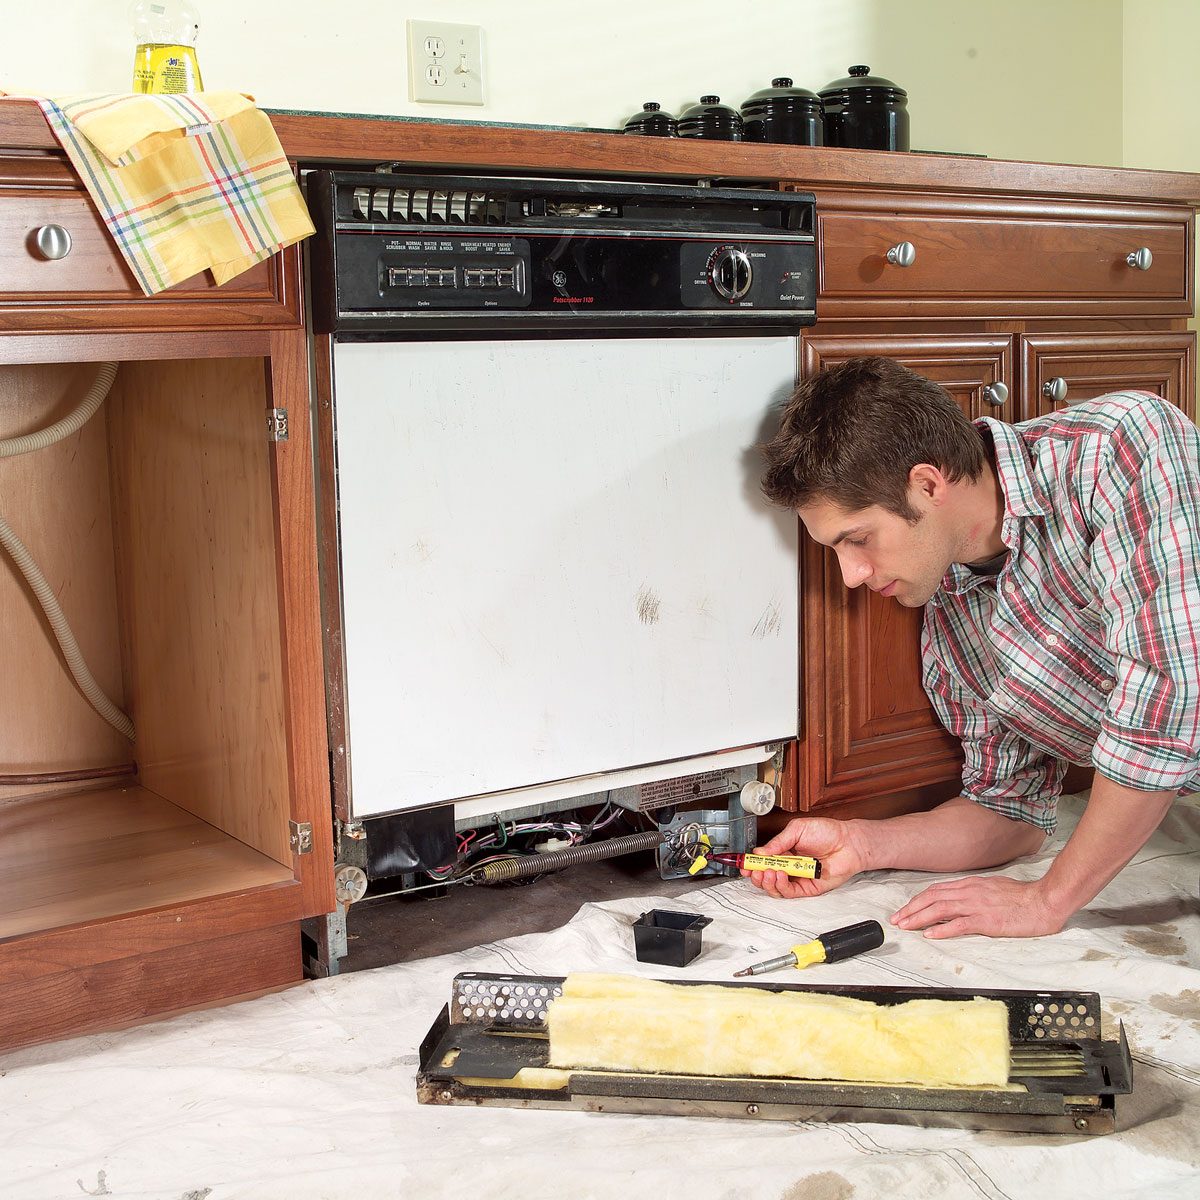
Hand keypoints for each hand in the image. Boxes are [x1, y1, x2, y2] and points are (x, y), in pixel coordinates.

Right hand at [744, 817, 867, 898]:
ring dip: (767, 881)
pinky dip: (781, 885)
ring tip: (768, 872)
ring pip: (774, 887)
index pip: (762, 861)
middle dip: (755, 875)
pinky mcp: (807, 888)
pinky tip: (780, 875)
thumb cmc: (827, 832)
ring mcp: (796, 878)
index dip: (751, 864)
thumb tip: (760, 852)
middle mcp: (788, 866)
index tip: (743, 864)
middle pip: (765, 876)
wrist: (848, 842)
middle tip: (752, 870)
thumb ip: (778, 842)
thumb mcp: (797, 830)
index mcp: (783, 851)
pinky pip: (789, 892)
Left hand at [891, 875, 1067, 938]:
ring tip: (906, 926)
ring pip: (940, 909)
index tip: (906, 908)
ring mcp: (977, 906)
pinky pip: (959, 924)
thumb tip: (959, 899)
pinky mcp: (987, 921)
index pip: (937, 890)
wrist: (1044, 900)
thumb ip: (974, 892)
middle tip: (896, 919)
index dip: (918, 899)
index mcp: (970, 885)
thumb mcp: (993, 888)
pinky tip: (930, 934)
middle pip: (932, 897)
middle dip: (911, 908)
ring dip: (919, 918)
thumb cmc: (1022, 897)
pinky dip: (942, 929)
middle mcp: (969, 892)